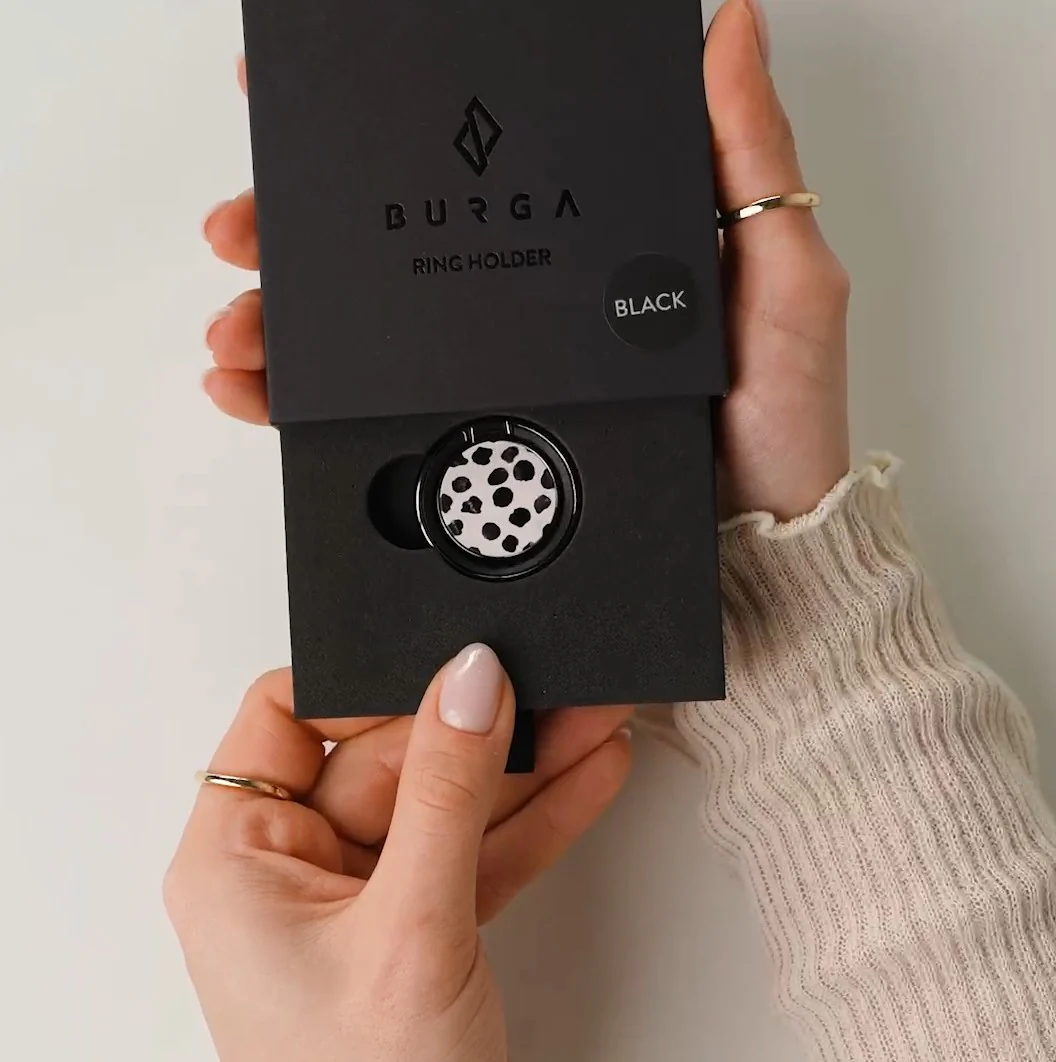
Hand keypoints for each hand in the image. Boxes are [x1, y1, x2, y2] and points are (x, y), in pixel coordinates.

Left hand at [165, 646, 631, 1061]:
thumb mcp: (407, 928)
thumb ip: (443, 796)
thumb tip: (468, 685)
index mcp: (239, 858)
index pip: (291, 718)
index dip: (368, 684)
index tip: (447, 663)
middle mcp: (294, 868)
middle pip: (391, 755)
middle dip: (483, 727)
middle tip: (553, 689)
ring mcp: (363, 894)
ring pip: (447, 800)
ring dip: (526, 765)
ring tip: (590, 718)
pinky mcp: (421, 919)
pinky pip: (479, 846)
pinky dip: (534, 816)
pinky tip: (584, 775)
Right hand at [201, 0, 849, 520]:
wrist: (761, 561)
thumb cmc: (784, 426)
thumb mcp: (783, 277)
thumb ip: (749, 160)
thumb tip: (728, 21)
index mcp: (590, 249)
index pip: (477, 176)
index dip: (394, 140)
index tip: (311, 107)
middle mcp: (536, 309)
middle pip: (402, 254)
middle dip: (302, 238)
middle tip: (241, 232)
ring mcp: (508, 383)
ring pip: (376, 340)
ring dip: (287, 327)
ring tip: (237, 332)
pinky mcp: (494, 450)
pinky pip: (386, 425)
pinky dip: (310, 411)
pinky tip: (257, 396)